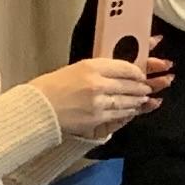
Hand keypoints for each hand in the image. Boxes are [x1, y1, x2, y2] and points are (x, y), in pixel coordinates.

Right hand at [36, 55, 163, 142]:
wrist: (36, 109)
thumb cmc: (50, 88)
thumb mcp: (74, 70)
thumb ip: (98, 70)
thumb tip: (119, 72)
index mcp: (90, 66)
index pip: (124, 67)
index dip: (137, 71)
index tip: (141, 73)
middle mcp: (97, 82)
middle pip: (130, 84)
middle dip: (142, 86)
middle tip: (148, 86)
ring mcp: (99, 102)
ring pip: (128, 100)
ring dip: (139, 99)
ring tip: (144, 98)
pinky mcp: (97, 118)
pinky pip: (120, 114)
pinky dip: (130, 111)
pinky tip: (133, 109)